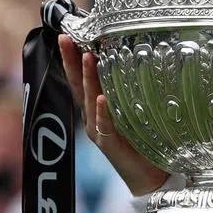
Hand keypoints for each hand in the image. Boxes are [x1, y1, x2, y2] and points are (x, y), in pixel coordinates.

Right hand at [59, 35, 168, 195]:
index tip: (68, 35)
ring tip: (87, 57)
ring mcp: (98, 131)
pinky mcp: (109, 144)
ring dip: (88, 78)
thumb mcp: (134, 113)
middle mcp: (92, 118)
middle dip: (70, 61)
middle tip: (65, 38)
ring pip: (90, 100)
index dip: (73, 58)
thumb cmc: (142, 143)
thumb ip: (130, 94)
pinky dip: (103, 112)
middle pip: (77, 85)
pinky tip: (101, 99)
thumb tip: (139, 65)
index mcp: (97, 110)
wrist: (148, 177)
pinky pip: (105, 125)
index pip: (81, 79)